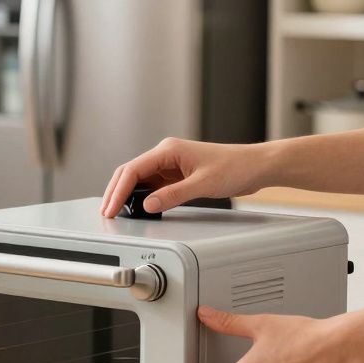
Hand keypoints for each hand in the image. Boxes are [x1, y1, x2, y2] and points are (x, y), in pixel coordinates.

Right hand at [99, 138, 270, 217]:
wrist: (256, 166)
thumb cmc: (236, 167)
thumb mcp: (203, 184)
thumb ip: (173, 195)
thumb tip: (147, 205)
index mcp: (168, 150)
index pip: (133, 170)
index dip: (118, 191)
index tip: (111, 208)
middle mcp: (166, 154)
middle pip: (130, 172)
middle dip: (115, 192)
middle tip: (107, 212)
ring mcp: (171, 164)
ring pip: (140, 179)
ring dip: (127, 194)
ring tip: (117, 211)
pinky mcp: (177, 174)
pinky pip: (153, 185)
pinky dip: (142, 196)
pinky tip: (138, 207)